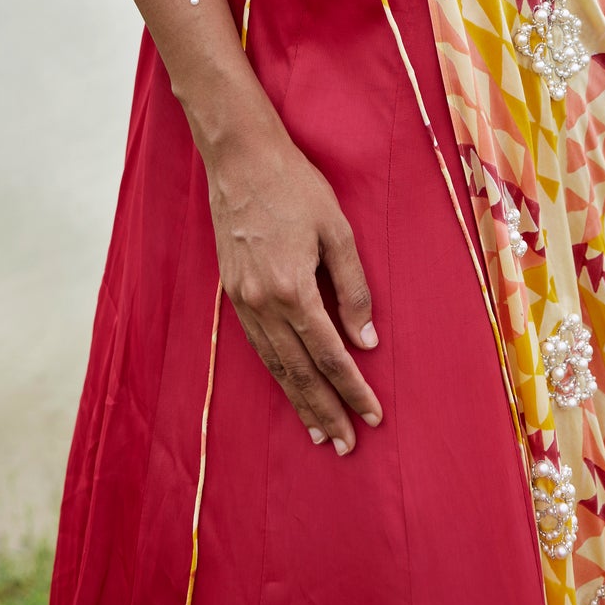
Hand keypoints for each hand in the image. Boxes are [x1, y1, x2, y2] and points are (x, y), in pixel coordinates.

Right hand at [203, 119, 382, 454]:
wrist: (240, 159)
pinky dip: (276, 373)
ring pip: (274, 365)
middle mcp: (263, 303)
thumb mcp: (337, 230)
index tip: (372, 416)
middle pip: (299, 372)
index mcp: (293, 288)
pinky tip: (289, 386)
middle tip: (346, 445)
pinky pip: (258, 346)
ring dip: (298, 400)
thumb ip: (353, 288)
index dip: (352, 388)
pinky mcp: (232, 292)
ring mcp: (243, 300)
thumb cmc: (296, 186)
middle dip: (325, 410)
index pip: (329, 354)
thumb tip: (366, 341)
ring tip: (319, 430)